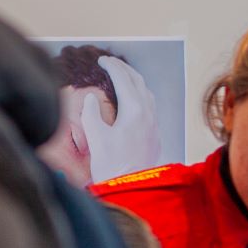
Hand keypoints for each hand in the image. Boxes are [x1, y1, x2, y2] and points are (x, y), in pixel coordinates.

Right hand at [82, 56, 161, 180]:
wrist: (132, 187)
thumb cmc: (113, 166)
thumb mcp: (96, 137)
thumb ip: (92, 114)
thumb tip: (92, 99)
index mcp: (135, 112)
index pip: (124, 80)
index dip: (112, 67)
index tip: (102, 60)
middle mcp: (149, 115)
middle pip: (139, 83)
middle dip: (124, 69)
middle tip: (110, 62)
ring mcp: (154, 125)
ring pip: (147, 94)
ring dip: (135, 81)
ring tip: (121, 76)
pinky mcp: (155, 134)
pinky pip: (150, 106)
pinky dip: (140, 94)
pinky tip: (133, 99)